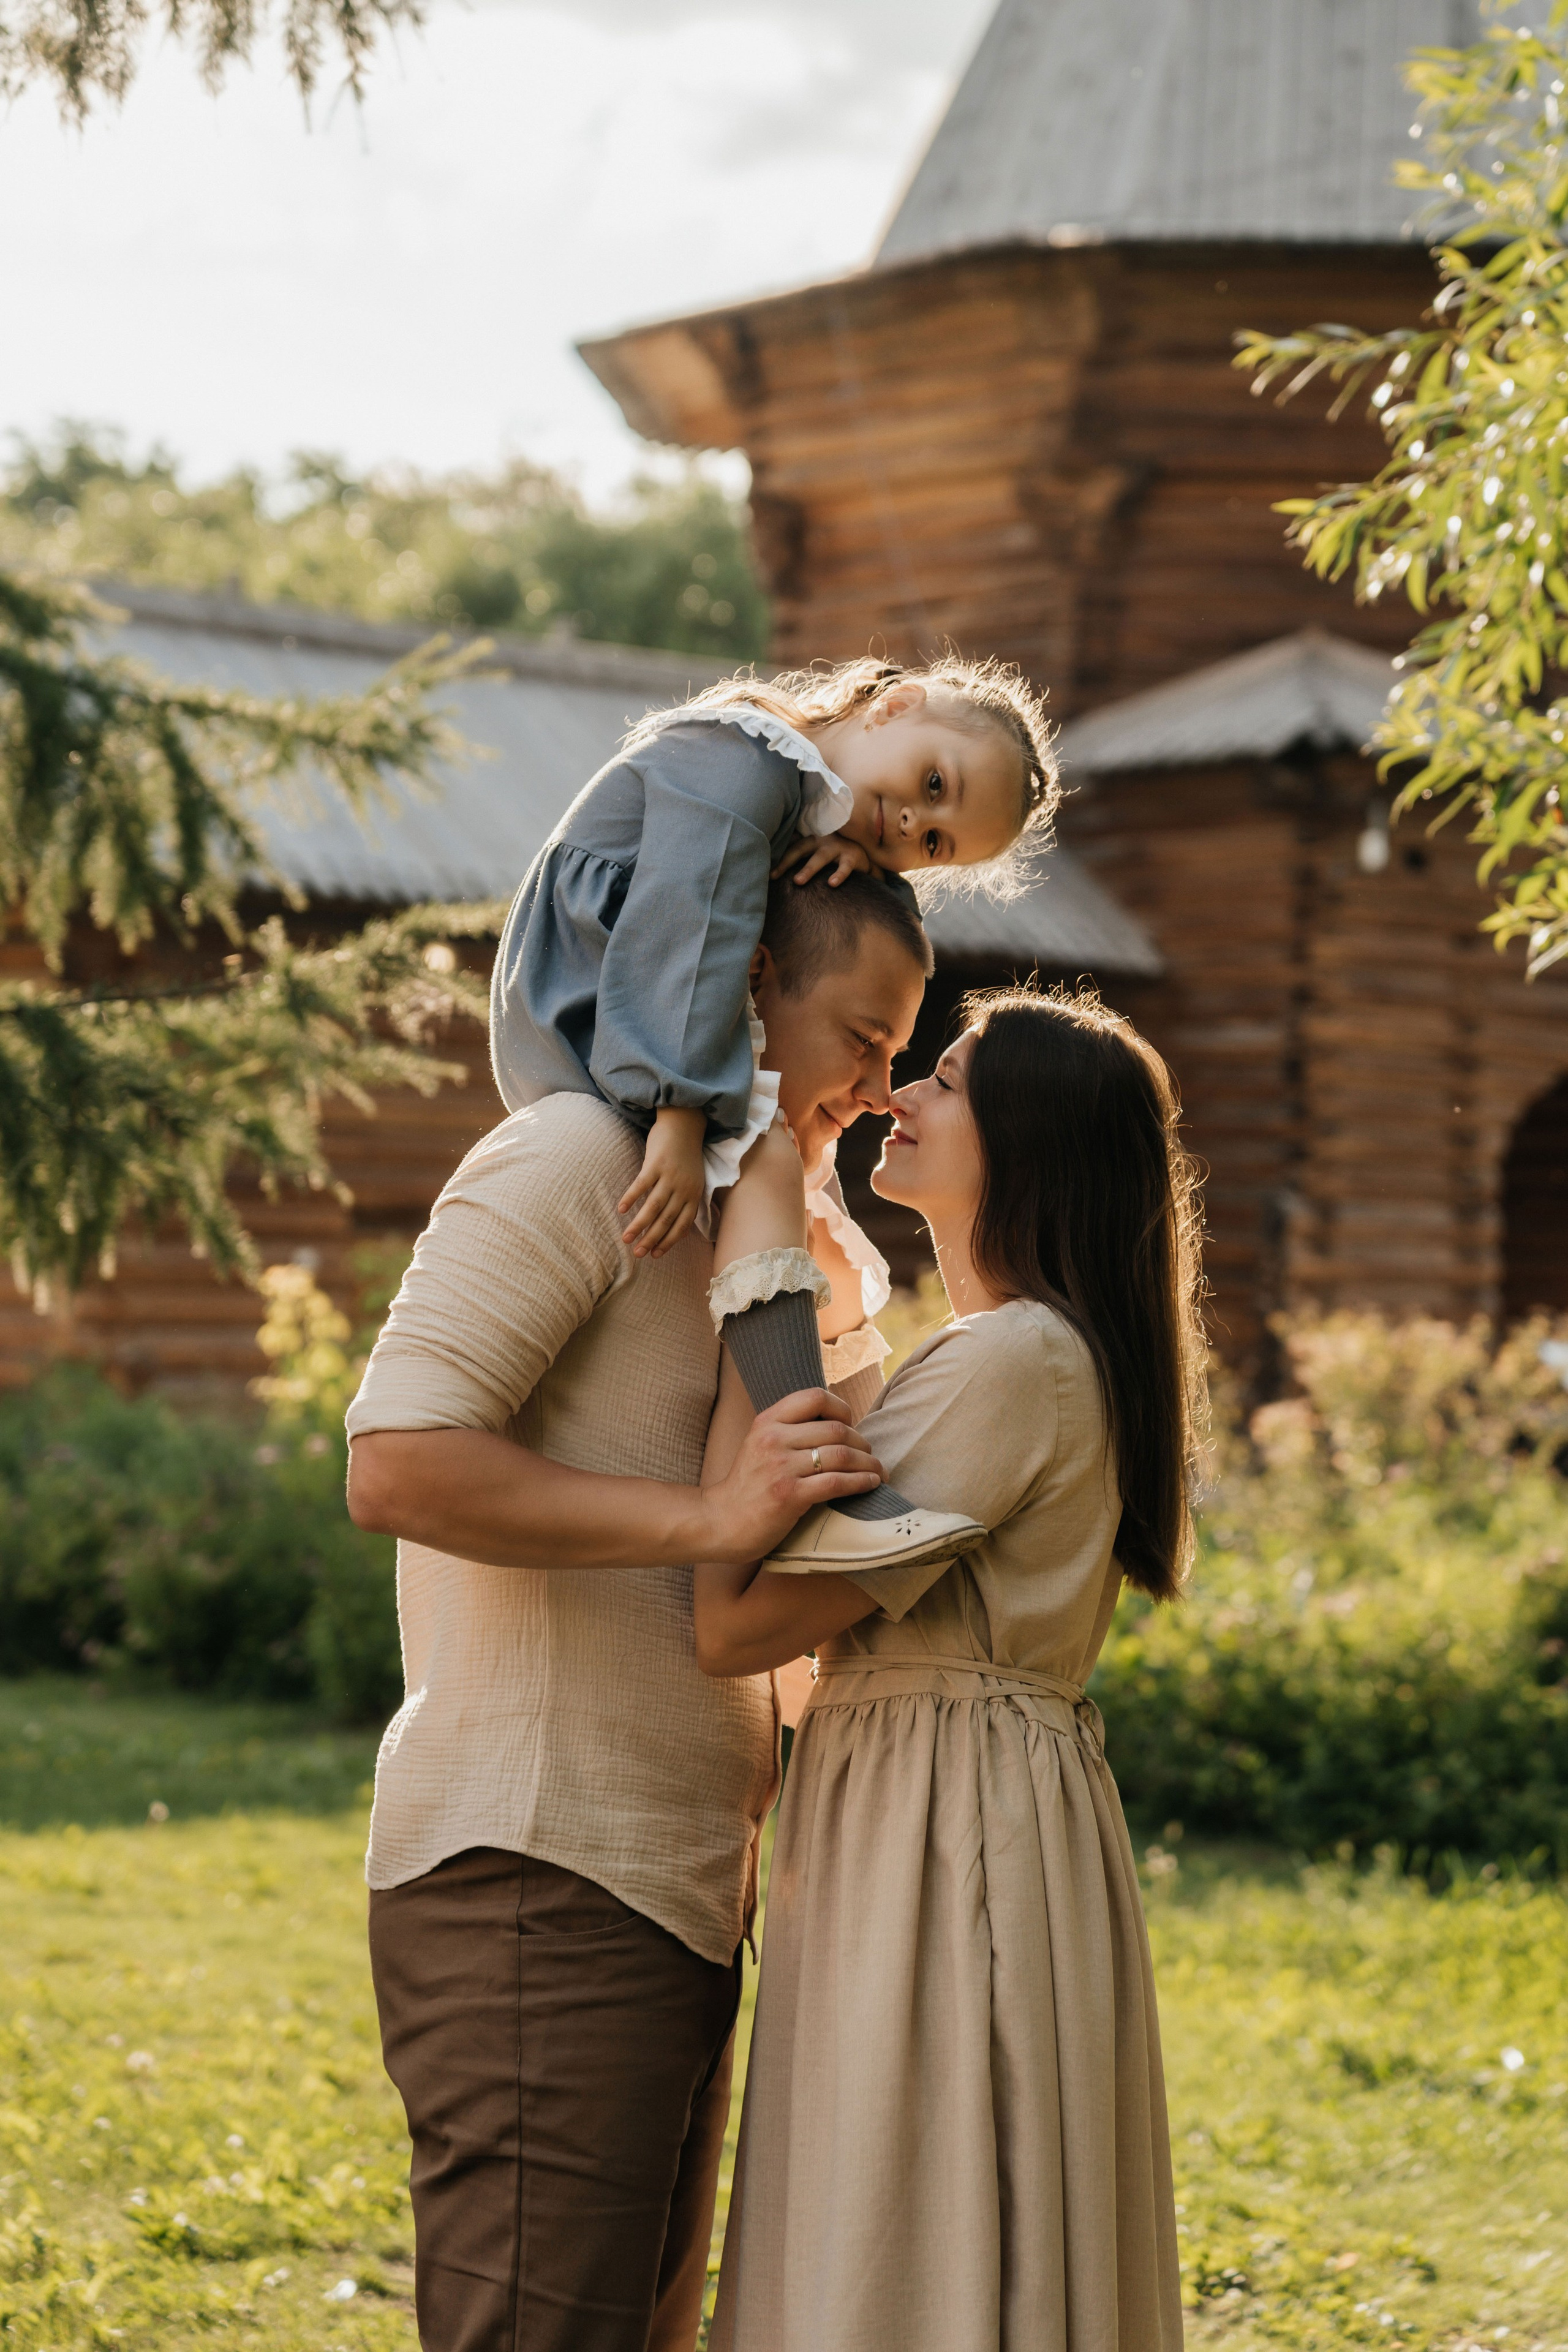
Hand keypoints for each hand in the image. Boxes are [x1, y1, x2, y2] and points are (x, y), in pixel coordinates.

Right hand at [619, 1108, 706, 1256]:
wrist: (685, 1123)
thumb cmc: (686, 1154)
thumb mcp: (694, 1179)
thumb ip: (686, 1200)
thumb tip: (675, 1225)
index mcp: (694, 1195)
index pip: (682, 1226)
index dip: (668, 1242)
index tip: (655, 1255)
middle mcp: (683, 1188)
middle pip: (665, 1220)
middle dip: (651, 1240)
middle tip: (637, 1254)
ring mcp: (670, 1176)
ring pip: (653, 1207)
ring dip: (638, 1226)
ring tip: (625, 1239)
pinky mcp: (656, 1163)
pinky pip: (641, 1185)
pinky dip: (631, 1198)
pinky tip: (621, 1210)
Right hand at [697, 1389, 880, 1561]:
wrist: (720, 1522)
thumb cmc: (748, 1486)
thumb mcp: (759, 1445)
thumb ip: (789, 1430)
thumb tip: (837, 1423)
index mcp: (766, 1422)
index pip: (814, 1397)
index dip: (841, 1408)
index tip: (850, 1424)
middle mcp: (773, 1439)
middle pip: (836, 1429)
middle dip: (862, 1442)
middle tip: (870, 1455)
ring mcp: (781, 1467)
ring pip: (841, 1455)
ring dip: (868, 1463)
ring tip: (878, 1472)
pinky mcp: (789, 1496)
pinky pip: (837, 1482)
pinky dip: (861, 1482)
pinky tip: (871, 1484)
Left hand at [770, 831, 875, 887]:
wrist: (864, 854)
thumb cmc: (834, 855)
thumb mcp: (816, 853)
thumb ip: (800, 858)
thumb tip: (775, 873)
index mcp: (810, 841)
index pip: (790, 849)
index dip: (779, 860)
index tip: (767, 875)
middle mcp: (821, 841)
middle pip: (800, 849)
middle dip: (787, 862)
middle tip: (775, 875)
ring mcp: (837, 847)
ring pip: (820, 857)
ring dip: (808, 869)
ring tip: (798, 881)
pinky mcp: (852, 856)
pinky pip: (844, 866)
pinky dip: (839, 874)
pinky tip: (832, 884)